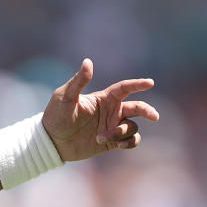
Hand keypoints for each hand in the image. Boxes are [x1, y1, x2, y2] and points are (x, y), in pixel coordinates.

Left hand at [43, 59, 158, 162]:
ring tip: (102, 137)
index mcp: (104, 98)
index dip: (138, 84)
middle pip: (137, 107)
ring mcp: (112, 126)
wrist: (52, 141)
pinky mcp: (111, 142)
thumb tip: (88, 62)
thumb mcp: (65, 96)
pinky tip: (118, 145)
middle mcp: (112, 111)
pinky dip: (129, 143)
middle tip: (154, 116)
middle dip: (147, 110)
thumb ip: (78, 81)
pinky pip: (129, 141)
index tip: (150, 83)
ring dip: (121, 132)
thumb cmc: (56, 115)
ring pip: (131, 127)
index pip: (125, 88)